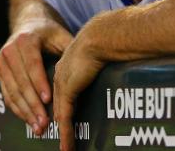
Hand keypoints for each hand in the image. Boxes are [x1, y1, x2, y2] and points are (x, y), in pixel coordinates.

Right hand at [0, 22, 72, 134]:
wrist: (28, 23)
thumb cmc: (49, 32)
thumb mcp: (60, 35)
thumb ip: (70, 49)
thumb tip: (85, 64)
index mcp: (25, 39)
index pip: (32, 64)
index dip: (39, 83)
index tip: (49, 100)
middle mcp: (9, 50)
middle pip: (21, 81)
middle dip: (33, 104)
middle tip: (45, 122)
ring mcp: (1, 61)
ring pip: (12, 91)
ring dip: (25, 111)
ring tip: (38, 127)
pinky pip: (6, 94)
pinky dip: (17, 109)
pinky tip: (28, 120)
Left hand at [53, 36, 104, 150]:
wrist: (101, 35)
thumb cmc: (106, 38)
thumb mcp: (101, 52)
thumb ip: (102, 59)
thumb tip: (118, 58)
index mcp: (67, 65)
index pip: (61, 90)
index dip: (62, 104)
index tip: (62, 116)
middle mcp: (61, 75)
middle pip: (57, 104)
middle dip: (57, 122)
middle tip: (60, 138)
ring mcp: (62, 84)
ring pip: (60, 115)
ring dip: (63, 134)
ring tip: (65, 149)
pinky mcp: (68, 91)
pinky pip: (65, 118)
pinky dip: (66, 134)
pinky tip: (67, 146)